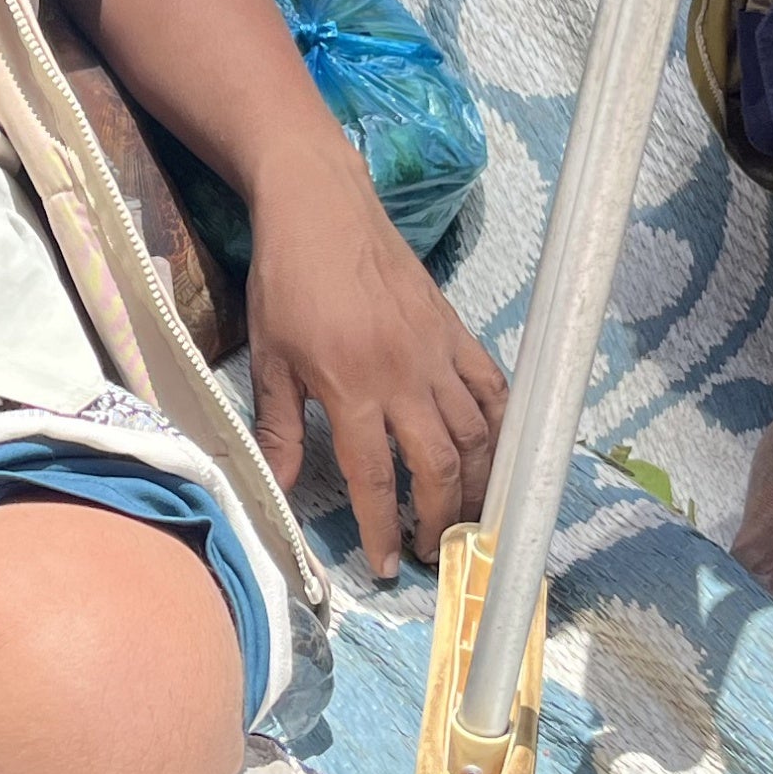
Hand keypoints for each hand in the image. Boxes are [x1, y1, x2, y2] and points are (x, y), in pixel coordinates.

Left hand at [243, 147, 508, 582]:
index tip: (388, 566)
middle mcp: (404, 375)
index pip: (375, 476)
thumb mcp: (270, 358)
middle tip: (435, 552)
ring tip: (469, 520)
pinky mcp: (457, 330)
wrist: (321, 207)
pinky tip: (497, 457)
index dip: (383, 528)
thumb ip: (278, 430)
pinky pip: (493, 388)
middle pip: (438, 465)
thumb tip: (280, 493)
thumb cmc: (286, 281)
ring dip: (477, 485)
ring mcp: (438, 352)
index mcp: (351, 386)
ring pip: (476, 434)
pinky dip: (502, 428)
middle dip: (440, 520)